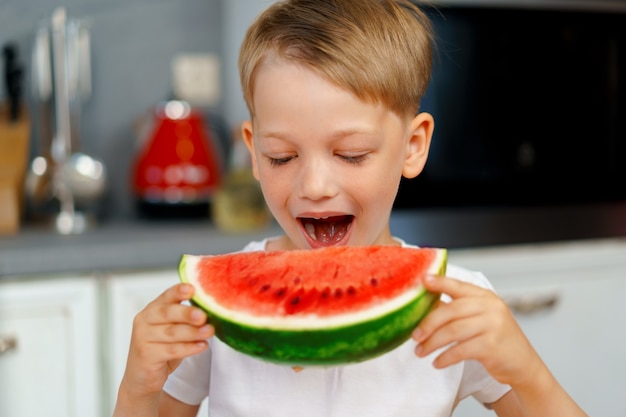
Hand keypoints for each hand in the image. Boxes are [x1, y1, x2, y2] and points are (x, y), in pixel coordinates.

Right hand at [119, 283, 213, 397]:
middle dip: (187, 314)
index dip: (178, 292)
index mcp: (152, 309)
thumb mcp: (171, 329)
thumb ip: (184, 319)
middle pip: (167, 313)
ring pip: (171, 333)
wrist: (141, 378)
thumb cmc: (161, 349)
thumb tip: (210, 312)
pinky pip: (171, 350)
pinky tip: (202, 346)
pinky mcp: (146, 355)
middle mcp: (145, 321)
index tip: (192, 289)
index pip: (166, 296)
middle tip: (204, 316)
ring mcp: (143, 338)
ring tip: (209, 331)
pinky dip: (189, 348)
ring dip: (193, 332)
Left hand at [412, 275, 542, 386]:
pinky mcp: (492, 346)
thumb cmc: (497, 340)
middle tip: (414, 335)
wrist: (524, 365)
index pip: (458, 285)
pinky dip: (445, 357)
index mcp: (486, 297)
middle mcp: (491, 307)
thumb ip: (459, 310)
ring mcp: (493, 326)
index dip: (440, 282)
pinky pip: (460, 350)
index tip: (423, 280)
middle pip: (451, 310)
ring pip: (453, 331)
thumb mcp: (482, 318)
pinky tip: (437, 362)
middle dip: (428, 323)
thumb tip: (425, 307)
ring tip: (420, 351)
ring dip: (432, 343)